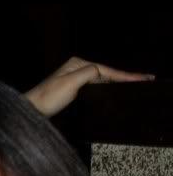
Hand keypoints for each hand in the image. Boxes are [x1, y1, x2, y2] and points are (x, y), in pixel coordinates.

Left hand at [25, 56, 153, 116]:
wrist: (32, 111)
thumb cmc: (49, 98)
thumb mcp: (71, 82)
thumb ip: (89, 73)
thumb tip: (102, 72)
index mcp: (77, 64)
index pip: (106, 69)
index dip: (125, 75)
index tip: (142, 79)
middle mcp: (76, 68)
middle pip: (106, 73)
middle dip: (124, 77)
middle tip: (144, 80)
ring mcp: (74, 79)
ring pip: (102, 80)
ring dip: (117, 83)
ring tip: (134, 85)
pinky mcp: (72, 90)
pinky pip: (95, 88)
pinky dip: (107, 89)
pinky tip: (114, 93)